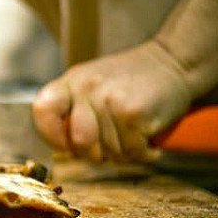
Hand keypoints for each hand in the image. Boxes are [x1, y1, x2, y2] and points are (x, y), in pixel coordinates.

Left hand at [32, 40, 191, 162]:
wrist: (174, 63)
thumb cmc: (132, 81)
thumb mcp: (94, 83)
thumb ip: (75, 108)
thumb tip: (67, 148)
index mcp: (72, 82)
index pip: (42, 110)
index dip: (51, 134)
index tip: (68, 144)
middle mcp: (87, 88)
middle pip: (79, 143)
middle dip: (97, 155)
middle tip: (112, 148)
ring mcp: (109, 100)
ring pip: (109, 152)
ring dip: (125, 154)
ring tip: (135, 138)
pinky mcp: (133, 113)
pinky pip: (132, 152)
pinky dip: (144, 155)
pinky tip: (149, 143)